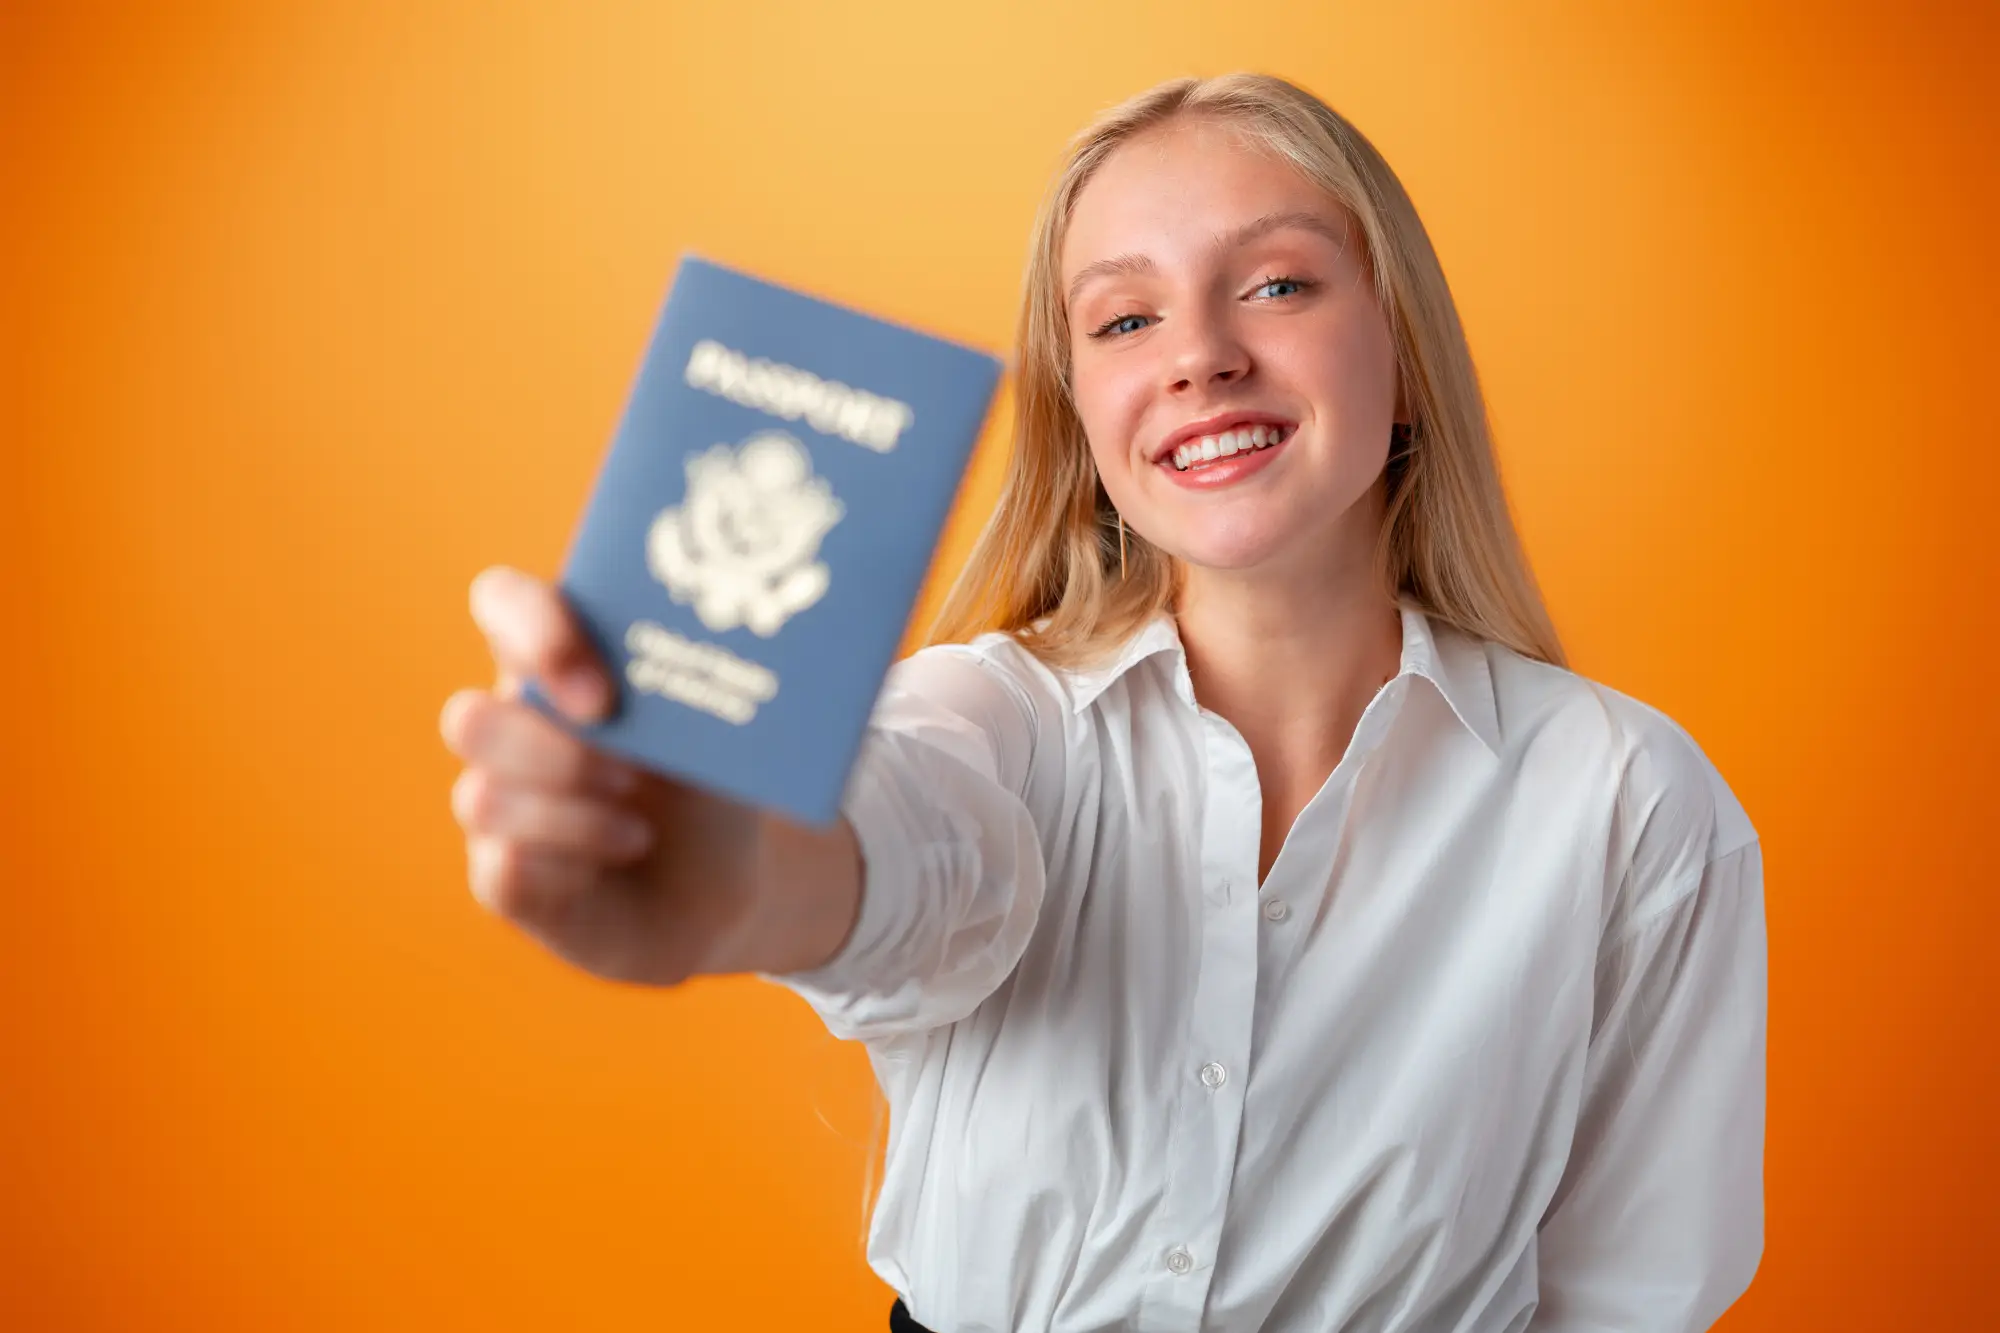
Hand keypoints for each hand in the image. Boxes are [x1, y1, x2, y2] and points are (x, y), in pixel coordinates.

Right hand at [440, 565, 804, 984]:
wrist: (717, 885)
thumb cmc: (707, 787)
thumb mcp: (715, 730)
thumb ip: (691, 690)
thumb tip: (705, 667)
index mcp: (558, 663)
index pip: (503, 604)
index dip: (534, 629)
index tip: (603, 690)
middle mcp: (513, 728)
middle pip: (468, 718)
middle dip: (555, 749)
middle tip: (634, 772)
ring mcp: (498, 804)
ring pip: (480, 799)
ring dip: (573, 818)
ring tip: (642, 834)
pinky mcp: (503, 878)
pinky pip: (503, 872)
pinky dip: (571, 872)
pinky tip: (619, 864)